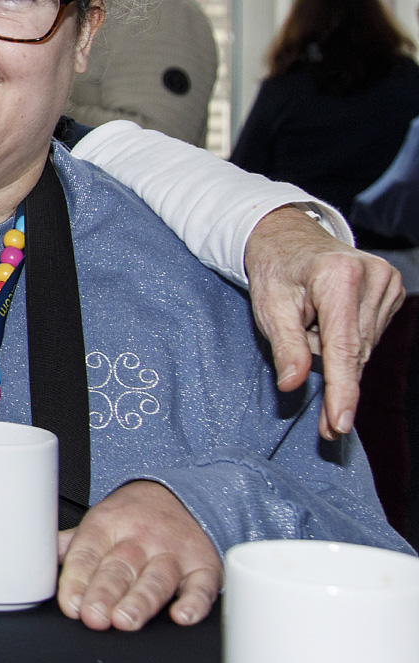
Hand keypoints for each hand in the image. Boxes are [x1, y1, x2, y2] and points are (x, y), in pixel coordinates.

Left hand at [57, 480, 221, 630]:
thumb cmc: (132, 517)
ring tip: (125, 620)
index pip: (87, 553)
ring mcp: (173, 553)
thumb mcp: (98, 523)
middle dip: (105, 593)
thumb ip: (72, 546)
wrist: (181, 495)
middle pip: (120, 568)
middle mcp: (140, 539)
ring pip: (156, 578)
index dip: (77, 579)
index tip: (70, 604)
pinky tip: (181, 616)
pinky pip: (201, 586)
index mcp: (107, 525)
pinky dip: (194, 603)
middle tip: (94, 616)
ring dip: (141, 601)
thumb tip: (36, 562)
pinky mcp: (204, 566)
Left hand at [243, 204, 404, 437]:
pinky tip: (327, 324)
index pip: (344, 348)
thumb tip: (293, 385)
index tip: (339, 424)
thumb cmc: (275, 271)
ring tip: (310, 327)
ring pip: (365, 347)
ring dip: (338, 353)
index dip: (343, 391)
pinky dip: (348, 341)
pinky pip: (370, 336)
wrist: (288, 238)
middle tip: (323, 421)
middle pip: (357, 351)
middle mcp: (373, 276)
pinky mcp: (393, 289)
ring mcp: (388, 281)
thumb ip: (286, 346)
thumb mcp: (269, 307)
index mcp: (339, 276)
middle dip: (337, 382)